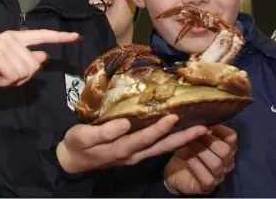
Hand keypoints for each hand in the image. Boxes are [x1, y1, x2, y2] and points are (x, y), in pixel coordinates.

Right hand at [0, 29, 79, 100]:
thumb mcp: (6, 64)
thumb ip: (25, 58)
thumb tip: (43, 55)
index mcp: (12, 36)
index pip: (40, 35)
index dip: (59, 37)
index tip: (76, 36)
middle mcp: (8, 37)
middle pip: (35, 64)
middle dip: (21, 77)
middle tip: (1, 76)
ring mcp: (2, 46)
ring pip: (26, 71)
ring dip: (12, 81)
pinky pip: (16, 76)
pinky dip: (5, 83)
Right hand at [56, 116, 208, 172]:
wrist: (72, 159)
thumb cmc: (76, 144)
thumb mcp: (83, 136)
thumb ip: (103, 131)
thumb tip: (125, 122)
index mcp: (120, 149)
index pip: (144, 139)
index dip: (159, 129)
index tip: (174, 117)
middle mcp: (132, 155)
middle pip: (161, 147)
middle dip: (182, 138)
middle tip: (204, 129)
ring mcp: (134, 155)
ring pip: (161, 149)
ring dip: (181, 140)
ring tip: (200, 131)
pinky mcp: (133, 152)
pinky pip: (156, 147)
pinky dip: (170, 140)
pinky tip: (178, 133)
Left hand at [164, 125, 236, 194]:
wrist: (173, 172)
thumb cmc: (186, 151)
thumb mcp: (192, 137)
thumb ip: (200, 130)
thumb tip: (201, 121)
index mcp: (225, 148)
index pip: (231, 136)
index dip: (218, 129)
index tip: (204, 125)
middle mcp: (226, 163)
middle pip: (225, 150)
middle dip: (207, 141)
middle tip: (193, 137)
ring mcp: (219, 176)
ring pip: (216, 163)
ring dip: (200, 152)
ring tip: (188, 146)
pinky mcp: (208, 187)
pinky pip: (208, 177)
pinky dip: (196, 166)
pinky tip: (188, 160)